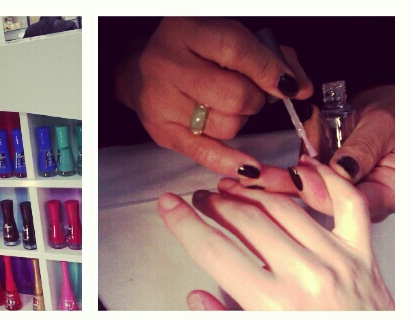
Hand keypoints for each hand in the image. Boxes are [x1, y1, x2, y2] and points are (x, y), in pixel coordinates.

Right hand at [114, 17, 312, 174]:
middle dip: (254, 101)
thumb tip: (300, 88)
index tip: (288, 86)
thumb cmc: (195, 53)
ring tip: (227, 109)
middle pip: (233, 96)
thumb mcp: (230, 39)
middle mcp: (167, 63)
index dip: (268, 71)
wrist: (142, 72)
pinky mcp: (161, 132)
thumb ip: (272, 56)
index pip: (236, 51)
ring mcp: (160, 101)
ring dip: (239, 122)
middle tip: (251, 97)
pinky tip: (249, 167)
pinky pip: (204, 152)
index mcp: (186, 30)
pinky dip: (229, 161)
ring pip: (224, 126)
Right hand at [158, 156, 393, 309]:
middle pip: (246, 221)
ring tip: (233, 189)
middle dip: (214, 204)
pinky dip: (325, 181)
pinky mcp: (361, 252)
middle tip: (201, 199)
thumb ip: (224, 318)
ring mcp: (336, 260)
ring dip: (252, 191)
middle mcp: (305, 277)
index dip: (185, 224)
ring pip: (285, 207)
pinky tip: (304, 170)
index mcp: (273, 304)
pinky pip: (347, 204)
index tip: (171, 207)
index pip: (215, 251)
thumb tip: (199, 297)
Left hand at [238, 86, 394, 220]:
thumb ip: (364, 148)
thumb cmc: (394, 118)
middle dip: (282, 189)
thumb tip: (342, 169)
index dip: (321, 186)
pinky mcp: (316, 184)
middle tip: (251, 179)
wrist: (387, 111)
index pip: (347, 200)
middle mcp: (354, 203)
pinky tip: (246, 178)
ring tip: (238, 179)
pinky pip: (292, 185)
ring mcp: (332, 195)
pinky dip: (269, 178)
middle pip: (315, 201)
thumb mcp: (385, 126)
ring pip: (298, 195)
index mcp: (382, 195)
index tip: (299, 171)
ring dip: (267, 186)